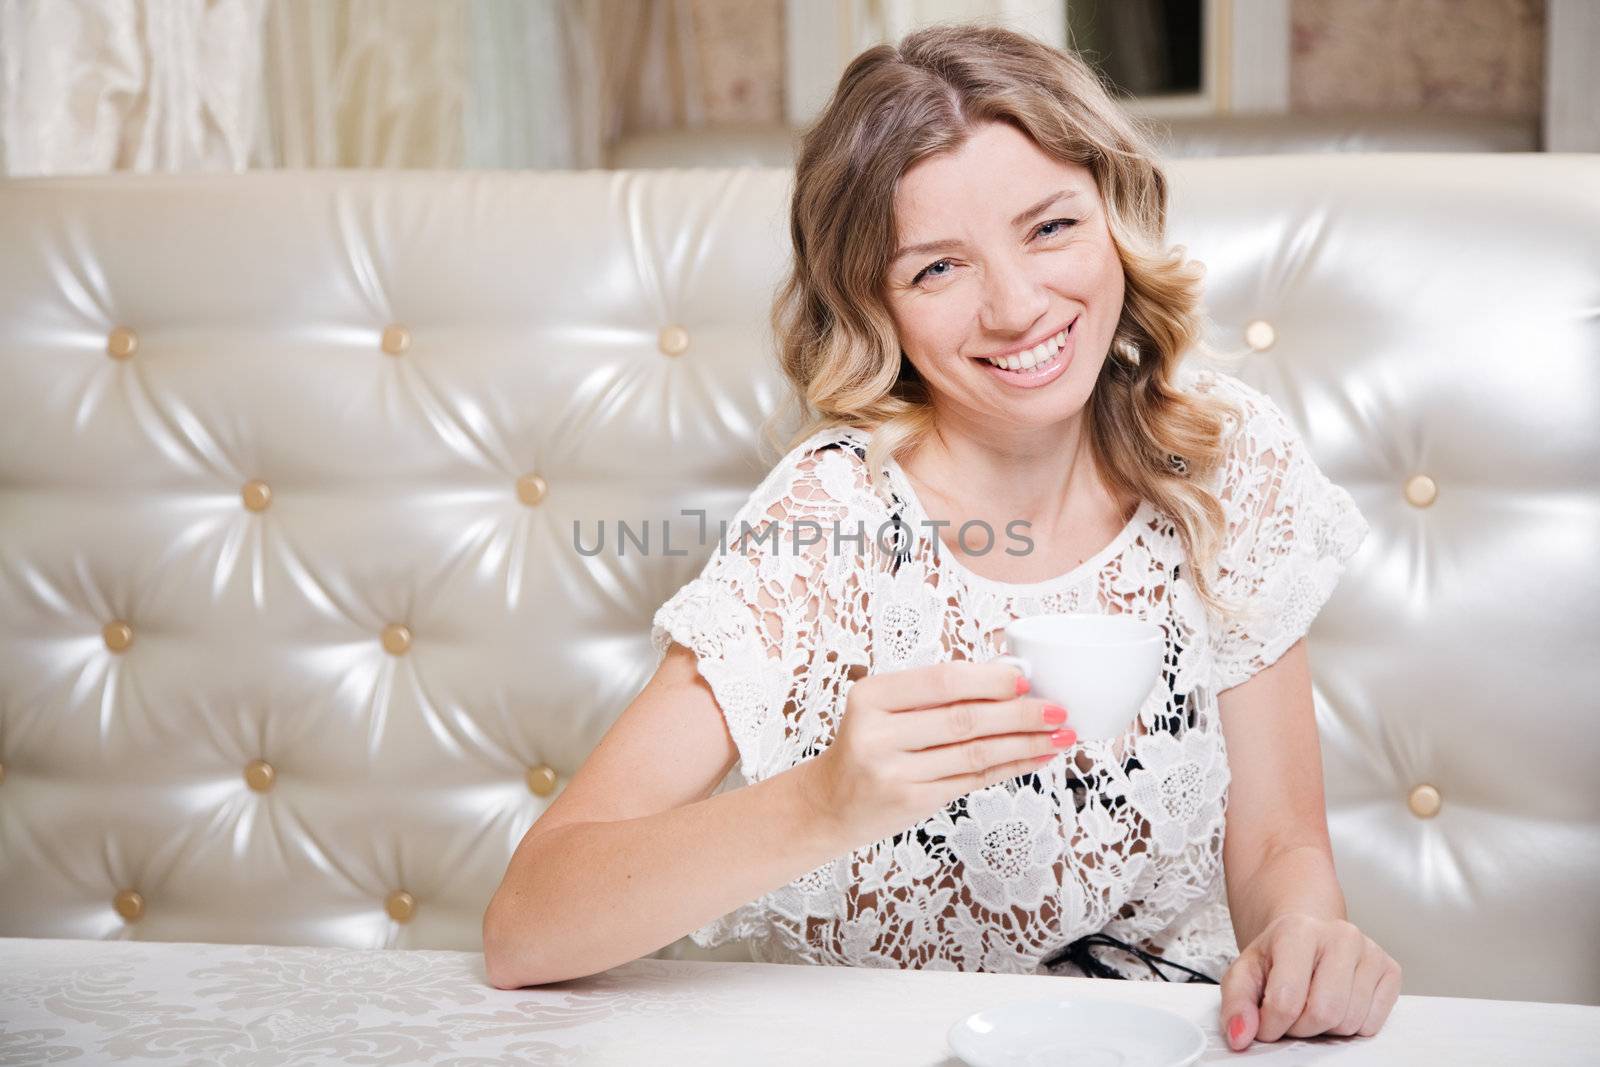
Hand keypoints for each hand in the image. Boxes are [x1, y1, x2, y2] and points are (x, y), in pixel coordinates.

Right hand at [800, 660, 1074, 845]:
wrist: (830, 802)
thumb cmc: (868, 746)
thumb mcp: (884, 708)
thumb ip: (935, 694)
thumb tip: (1008, 674)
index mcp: (870, 696)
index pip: (940, 681)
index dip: (988, 679)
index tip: (1026, 678)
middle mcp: (877, 734)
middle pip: (964, 719)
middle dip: (1020, 714)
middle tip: (1058, 710)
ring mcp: (893, 772)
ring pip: (975, 753)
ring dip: (1025, 744)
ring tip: (1059, 735)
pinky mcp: (911, 802)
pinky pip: (972, 780)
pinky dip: (1010, 767)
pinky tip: (1034, 758)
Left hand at [1219, 913, 1401, 1051]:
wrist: (1307, 936)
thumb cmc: (1276, 956)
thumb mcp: (1244, 974)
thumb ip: (1236, 1005)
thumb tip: (1241, 1036)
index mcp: (1297, 930)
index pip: (1286, 1000)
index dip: (1271, 1025)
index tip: (1266, 1022)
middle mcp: (1340, 935)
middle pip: (1323, 1013)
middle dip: (1301, 1028)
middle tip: (1292, 1014)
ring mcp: (1370, 951)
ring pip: (1349, 1022)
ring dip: (1326, 1028)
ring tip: (1313, 1005)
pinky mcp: (1391, 970)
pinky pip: (1373, 1024)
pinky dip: (1352, 1026)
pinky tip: (1338, 1004)